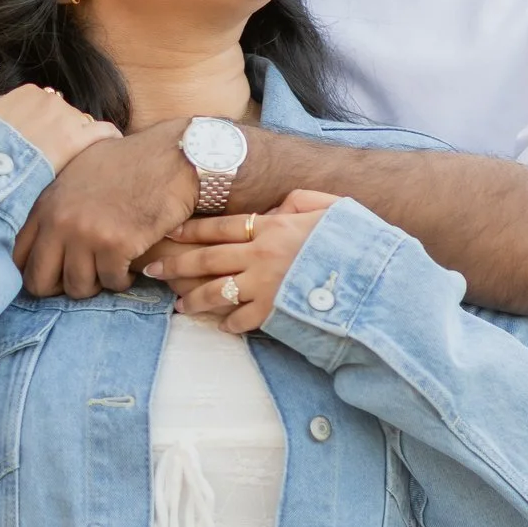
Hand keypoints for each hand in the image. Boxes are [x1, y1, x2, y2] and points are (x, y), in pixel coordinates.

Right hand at [0, 85, 119, 171]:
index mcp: (28, 93)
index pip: (45, 104)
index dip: (43, 122)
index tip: (40, 137)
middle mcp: (49, 100)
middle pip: (65, 113)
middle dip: (61, 129)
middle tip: (53, 151)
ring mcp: (64, 119)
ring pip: (83, 123)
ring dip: (79, 137)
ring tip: (78, 156)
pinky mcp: (77, 140)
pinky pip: (103, 131)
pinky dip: (108, 136)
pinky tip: (113, 143)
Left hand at [13, 121, 199, 298]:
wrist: (174, 155)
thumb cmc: (130, 161)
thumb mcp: (79, 171)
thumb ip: (56, 202)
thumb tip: (44, 235)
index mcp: (45, 203)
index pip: (18, 256)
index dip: (37, 270)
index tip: (58, 271)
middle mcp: (59, 220)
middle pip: (39, 282)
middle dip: (61, 286)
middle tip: (84, 277)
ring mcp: (86, 233)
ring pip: (78, 288)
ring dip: (97, 283)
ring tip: (110, 266)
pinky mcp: (116, 245)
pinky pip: (112, 283)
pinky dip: (123, 279)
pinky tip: (131, 262)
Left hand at [142, 189, 341, 333]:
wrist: (375, 275)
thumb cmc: (354, 238)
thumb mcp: (328, 206)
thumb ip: (298, 202)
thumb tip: (275, 207)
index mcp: (272, 227)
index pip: (220, 226)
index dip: (190, 229)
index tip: (167, 231)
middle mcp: (262, 255)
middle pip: (207, 258)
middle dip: (175, 264)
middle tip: (151, 269)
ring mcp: (267, 286)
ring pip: (217, 291)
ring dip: (193, 298)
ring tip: (178, 305)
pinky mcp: (277, 312)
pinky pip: (244, 319)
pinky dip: (230, 323)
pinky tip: (221, 325)